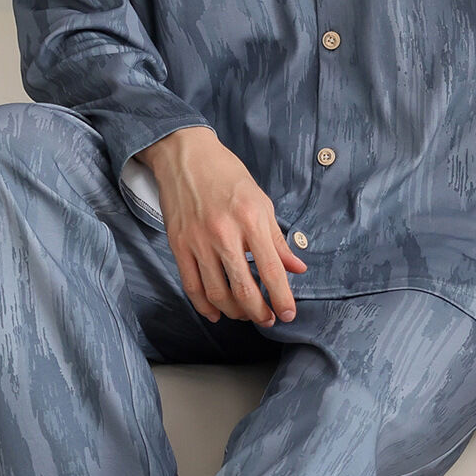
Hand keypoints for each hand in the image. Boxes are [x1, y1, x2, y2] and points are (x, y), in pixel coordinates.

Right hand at [136, 127, 306, 325]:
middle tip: (268, 319)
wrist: (186, 155)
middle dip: (259, 313)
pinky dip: (205, 306)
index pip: (272, 270)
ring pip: (217, 293)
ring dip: (235, 312)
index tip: (289, 314)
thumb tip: (297, 268)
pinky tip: (217, 312)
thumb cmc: (227, 175)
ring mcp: (199, 241)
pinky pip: (192, 286)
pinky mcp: (178, 245)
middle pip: (244, 290)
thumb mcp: (261, 201)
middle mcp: (224, 233)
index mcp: (251, 219)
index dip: (282, 298)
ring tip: (246, 314)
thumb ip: (277, 239)